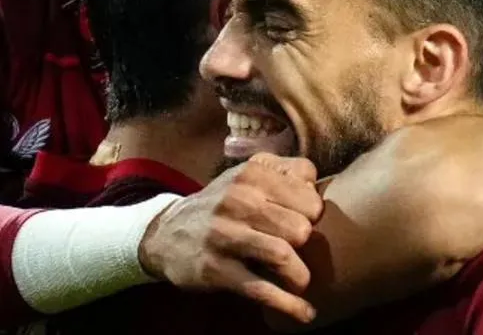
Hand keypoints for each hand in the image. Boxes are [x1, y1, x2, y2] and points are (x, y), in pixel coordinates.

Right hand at [138, 153, 323, 322]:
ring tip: (298, 280)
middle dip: (306, 244)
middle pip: (300, 228)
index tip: (302, 221)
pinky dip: (288, 305)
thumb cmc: (222, 204)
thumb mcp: (248, 174)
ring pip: (283, 256)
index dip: (313, 213)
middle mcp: (237, 201)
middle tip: (296, 250)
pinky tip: (305, 312)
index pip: (308, 196)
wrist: (166, 234)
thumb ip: (287, 170)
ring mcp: (224, 236)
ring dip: (300, 275)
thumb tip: (316, 184)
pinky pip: (261, 290)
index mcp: (251, 175)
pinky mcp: (215, 270)